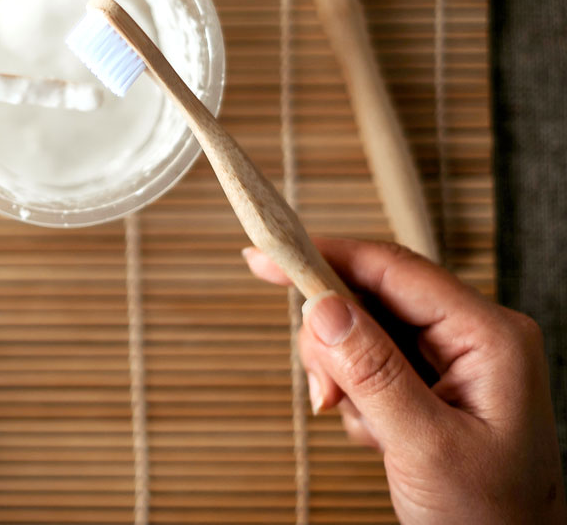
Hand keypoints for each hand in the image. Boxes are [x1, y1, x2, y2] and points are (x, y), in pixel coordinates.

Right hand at [243, 238, 565, 523]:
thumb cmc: (491, 518)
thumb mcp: (424, 446)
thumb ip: (372, 373)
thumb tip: (321, 307)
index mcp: (489, 335)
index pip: (393, 269)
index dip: (324, 258)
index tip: (264, 258)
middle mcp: (473, 336)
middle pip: (372, 297)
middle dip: (333, 341)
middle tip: (324, 392)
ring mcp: (454, 360)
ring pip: (364, 332)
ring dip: (343, 375)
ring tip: (361, 425)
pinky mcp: (434, 383)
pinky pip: (371, 363)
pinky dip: (355, 395)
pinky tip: (376, 434)